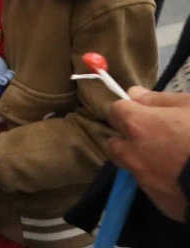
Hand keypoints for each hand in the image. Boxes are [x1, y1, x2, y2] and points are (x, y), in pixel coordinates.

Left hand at [107, 88, 189, 222]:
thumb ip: (158, 99)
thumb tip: (132, 93)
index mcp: (138, 126)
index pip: (115, 111)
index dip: (129, 110)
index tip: (144, 113)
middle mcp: (133, 154)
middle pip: (114, 143)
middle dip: (128, 140)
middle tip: (154, 139)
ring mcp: (144, 180)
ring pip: (132, 167)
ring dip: (143, 161)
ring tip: (170, 160)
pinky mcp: (159, 202)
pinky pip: (152, 187)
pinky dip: (161, 181)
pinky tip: (180, 178)